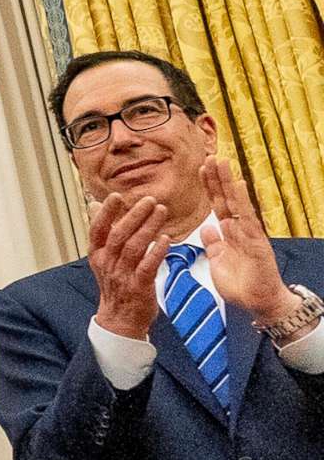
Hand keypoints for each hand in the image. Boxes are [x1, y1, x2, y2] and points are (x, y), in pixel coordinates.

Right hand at [87, 190, 169, 339]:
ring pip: (134, 248)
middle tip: (149, 200)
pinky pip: (147, 267)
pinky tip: (165, 239)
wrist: (119, 320)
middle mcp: (108, 264)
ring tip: (161, 212)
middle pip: (119, 235)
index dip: (106, 213)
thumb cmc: (115, 286)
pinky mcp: (139, 287)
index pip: (98, 230)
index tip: (116, 196)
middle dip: (134, 215)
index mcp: (97, 255)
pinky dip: (156, 252)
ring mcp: (122, 276)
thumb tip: (95, 205)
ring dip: (148, 228)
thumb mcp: (103, 258)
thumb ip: (102, 232)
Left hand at [200, 158, 293, 323]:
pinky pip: (248, 218)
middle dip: (217, 178)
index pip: (217, 205)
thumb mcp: (218, 263)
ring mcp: (249, 233)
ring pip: (237, 203)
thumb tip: (208, 228)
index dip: (209, 188)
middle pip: (226, 199)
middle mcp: (240, 229)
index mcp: (229, 234)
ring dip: (229, 182)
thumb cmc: (241, 285)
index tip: (200, 169)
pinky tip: (238, 185)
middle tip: (210, 156)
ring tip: (222, 161)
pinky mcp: (257, 241)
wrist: (259, 303)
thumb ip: (213, 245)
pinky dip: (242, 201)